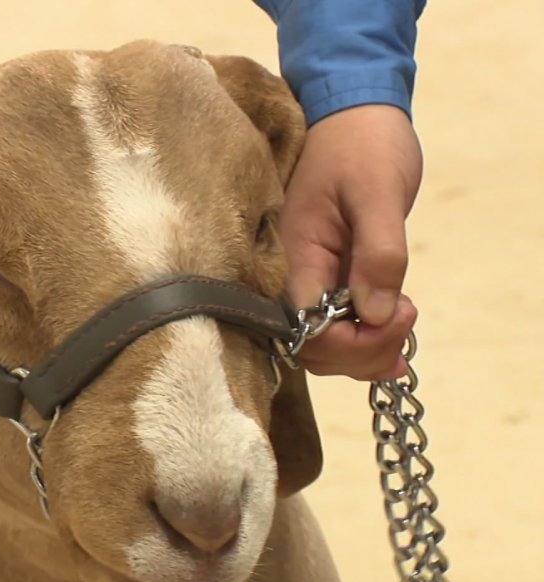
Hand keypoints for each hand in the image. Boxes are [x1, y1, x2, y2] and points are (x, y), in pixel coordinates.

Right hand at [279, 104, 423, 380]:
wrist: (352, 112)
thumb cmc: (362, 145)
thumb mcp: (379, 193)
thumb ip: (378, 253)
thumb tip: (376, 313)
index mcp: (296, 256)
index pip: (306, 329)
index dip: (352, 341)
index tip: (399, 314)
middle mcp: (293, 276)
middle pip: (312, 348)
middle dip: (362, 350)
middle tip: (407, 317)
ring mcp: (308, 277)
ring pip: (323, 343)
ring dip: (365, 349)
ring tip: (405, 322)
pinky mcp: (324, 274)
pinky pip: (334, 323)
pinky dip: (365, 338)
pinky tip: (394, 329)